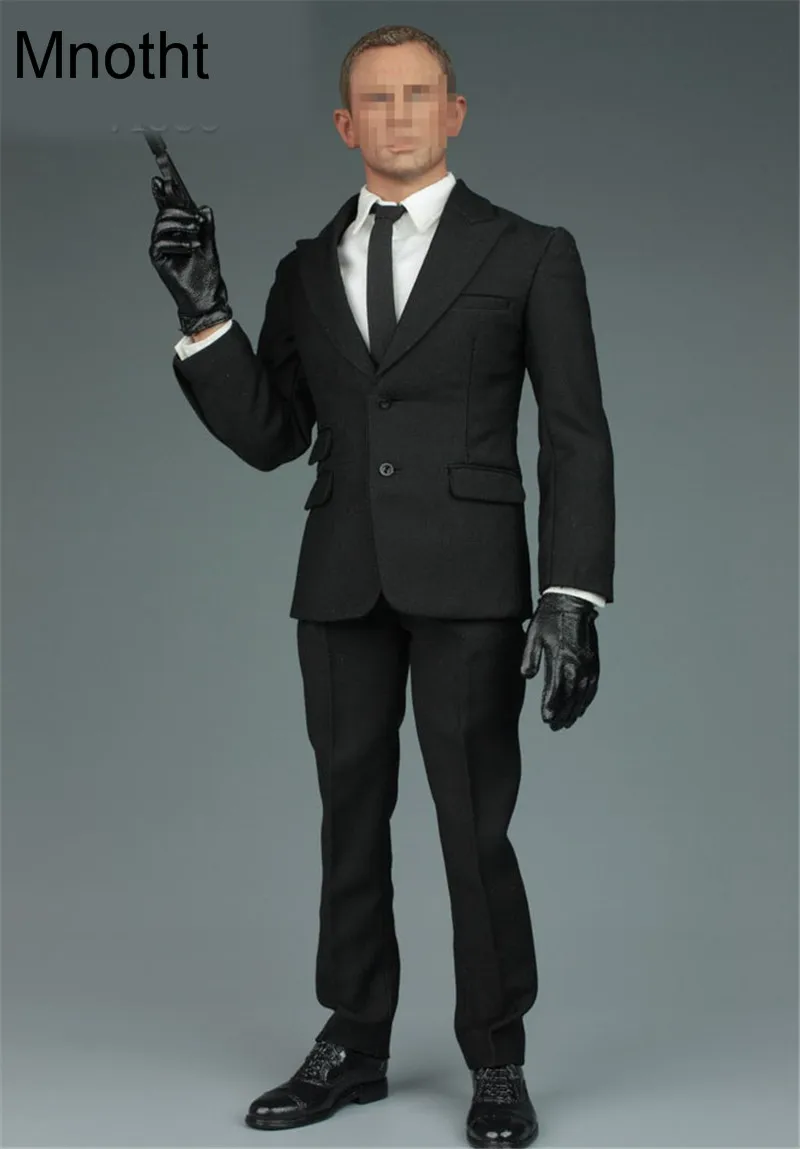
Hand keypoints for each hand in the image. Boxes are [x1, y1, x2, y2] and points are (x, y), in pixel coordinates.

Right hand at [148, 177, 231, 336]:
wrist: (206, 297)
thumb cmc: (207, 274)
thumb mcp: (209, 245)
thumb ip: (205, 226)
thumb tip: (204, 207)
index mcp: (178, 231)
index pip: (169, 207)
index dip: (163, 192)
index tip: (161, 176)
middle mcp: (166, 237)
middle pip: (164, 212)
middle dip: (180, 209)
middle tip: (198, 217)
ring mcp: (161, 247)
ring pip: (161, 224)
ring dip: (180, 223)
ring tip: (197, 231)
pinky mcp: (158, 259)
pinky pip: (160, 243)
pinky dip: (178, 242)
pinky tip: (192, 247)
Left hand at [520, 592, 599, 730]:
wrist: (573, 602)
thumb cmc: (550, 618)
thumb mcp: (533, 635)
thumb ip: (530, 657)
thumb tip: (527, 677)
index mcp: (561, 660)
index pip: (556, 691)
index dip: (551, 707)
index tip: (546, 719)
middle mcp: (578, 665)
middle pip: (570, 698)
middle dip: (562, 714)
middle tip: (554, 727)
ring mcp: (588, 665)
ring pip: (583, 695)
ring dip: (575, 711)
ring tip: (567, 723)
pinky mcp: (594, 662)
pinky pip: (592, 687)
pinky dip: (587, 700)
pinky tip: (581, 708)